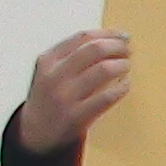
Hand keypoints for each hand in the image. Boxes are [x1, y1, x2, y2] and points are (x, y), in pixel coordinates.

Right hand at [18, 29, 132, 154]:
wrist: (36, 131)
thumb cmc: (52, 95)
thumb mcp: (51, 70)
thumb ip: (72, 55)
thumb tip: (111, 38)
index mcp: (48, 60)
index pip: (82, 38)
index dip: (108, 34)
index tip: (123, 36)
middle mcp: (55, 76)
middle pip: (94, 50)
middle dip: (117, 47)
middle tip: (128, 51)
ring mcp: (65, 96)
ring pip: (103, 70)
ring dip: (122, 65)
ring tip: (127, 66)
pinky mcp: (77, 116)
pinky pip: (107, 97)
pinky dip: (121, 87)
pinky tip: (125, 85)